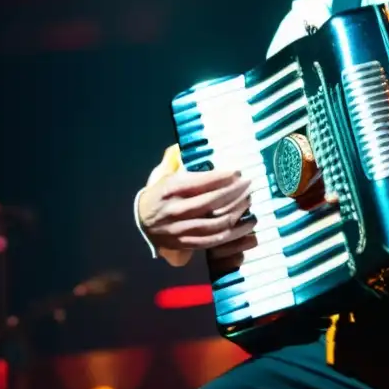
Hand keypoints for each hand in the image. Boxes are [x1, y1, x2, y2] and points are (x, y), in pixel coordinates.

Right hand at [137, 148, 255, 253]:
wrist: (140, 221)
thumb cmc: (161, 193)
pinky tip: (245, 224)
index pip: (202, 182)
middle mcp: (176, 209)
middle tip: (248, 185)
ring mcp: (180, 228)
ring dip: (237, 212)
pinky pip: (213, 241)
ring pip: (215, 223)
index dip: (223, 177)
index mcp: (172, 188)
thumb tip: (201, 146)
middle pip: (212, 202)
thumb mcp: (167, 175)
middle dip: (235, 192)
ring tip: (248, 202)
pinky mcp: (185, 243)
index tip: (238, 172)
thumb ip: (184, 163)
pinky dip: (232, 233)